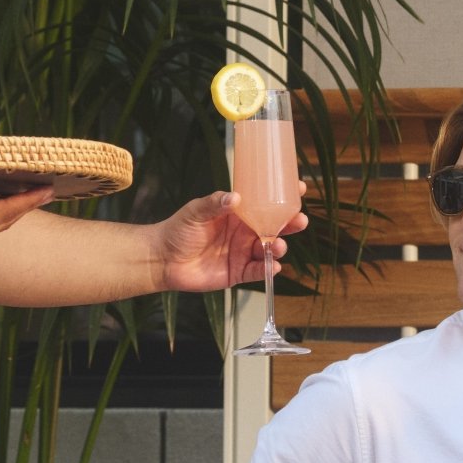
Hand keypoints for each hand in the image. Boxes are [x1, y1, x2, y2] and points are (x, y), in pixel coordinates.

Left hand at [153, 191, 306, 293]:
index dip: (283, 198)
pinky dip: (267, 269)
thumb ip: (215, 204)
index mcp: (238, 215)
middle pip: (274, 228)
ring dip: (278, 247)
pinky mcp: (238, 273)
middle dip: (290, 224)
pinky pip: (258, 271)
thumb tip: (235, 198)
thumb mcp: (195, 211)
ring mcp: (243, 253)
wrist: (162, 259)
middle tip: (299, 220)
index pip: (265, 205)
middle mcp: (244, 233)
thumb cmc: (178, 230)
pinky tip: (273, 265)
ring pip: (269, 250)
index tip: (299, 189)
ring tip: (278, 245)